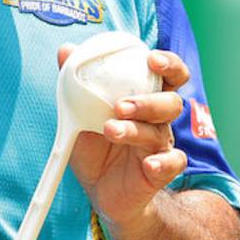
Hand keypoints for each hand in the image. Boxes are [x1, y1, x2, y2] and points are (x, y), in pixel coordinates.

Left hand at [61, 44, 187, 232]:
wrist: (99, 189)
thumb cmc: (95, 144)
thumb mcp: (79, 114)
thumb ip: (75, 83)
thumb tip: (66, 49)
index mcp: (145, 98)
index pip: (168, 75)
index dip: (168, 64)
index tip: (151, 59)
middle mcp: (157, 120)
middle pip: (171, 102)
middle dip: (148, 101)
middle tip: (120, 105)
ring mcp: (160, 146)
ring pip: (162, 132)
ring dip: (137, 129)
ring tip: (110, 130)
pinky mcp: (160, 172)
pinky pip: (172, 164)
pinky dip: (163, 162)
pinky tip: (149, 164)